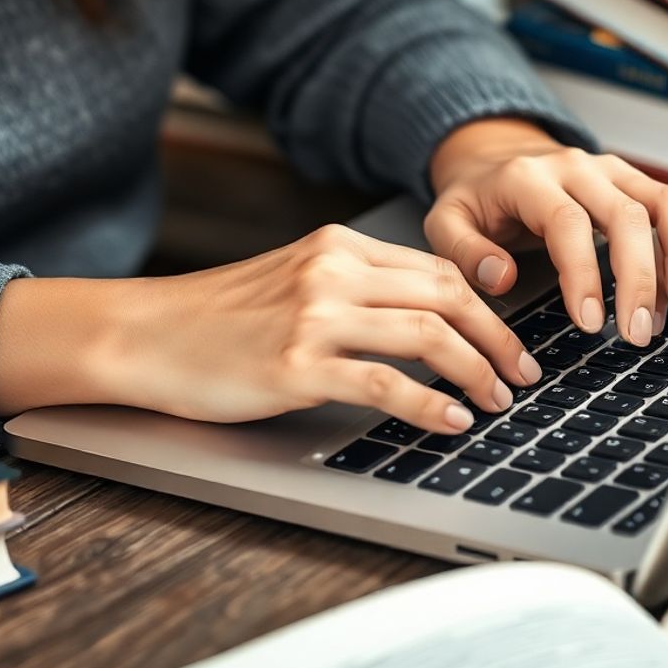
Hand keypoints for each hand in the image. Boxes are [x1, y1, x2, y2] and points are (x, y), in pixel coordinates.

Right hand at [0, 225, 542, 433]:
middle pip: (447, 296)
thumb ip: (354, 288)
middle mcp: (333, 271)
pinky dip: (429, 403)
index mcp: (338, 246)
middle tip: (523, 373)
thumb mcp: (292, 279)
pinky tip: (450, 421)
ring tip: (497, 401)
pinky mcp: (296, 363)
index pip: (437, 270)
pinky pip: (384, 382)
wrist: (145, 333)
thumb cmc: (217, 316)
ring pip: (427, 334)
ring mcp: (314, 315)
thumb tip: (426, 318)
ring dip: (476, 370)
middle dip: (497, 339)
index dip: (487, 308)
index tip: (509, 339)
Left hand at [426, 119, 667, 345]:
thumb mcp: (445, 222)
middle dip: (638, 279)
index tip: (589, 323)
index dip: (583, 274)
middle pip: (626, 216)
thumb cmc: (475, 199)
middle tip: (637, 333)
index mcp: (528, 178)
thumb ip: (465, 252)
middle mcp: (576, 167)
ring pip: (664, 205)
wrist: (493, 158)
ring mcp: (610, 170)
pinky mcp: (632, 181)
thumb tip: (503, 278)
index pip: (567, 223)